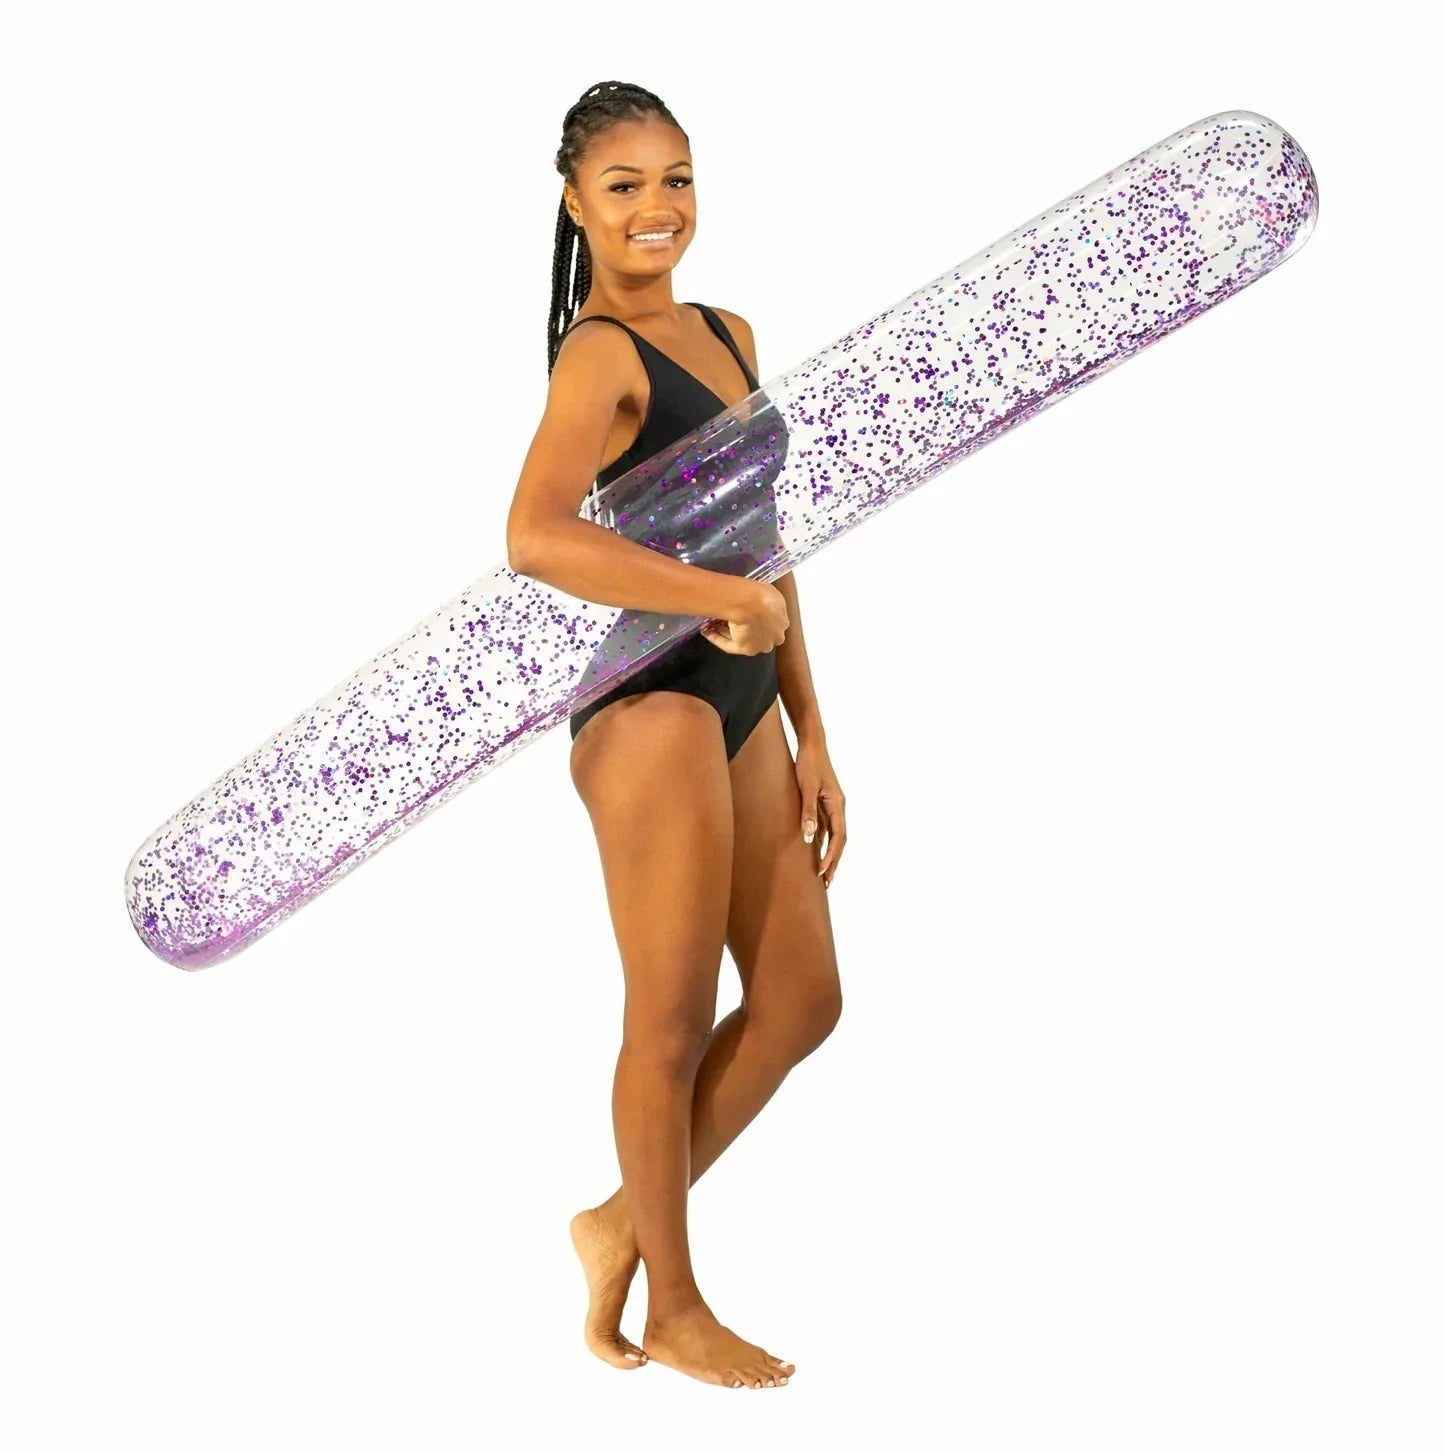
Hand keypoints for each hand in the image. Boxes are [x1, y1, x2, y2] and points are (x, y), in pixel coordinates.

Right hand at [699, 580, 788, 656]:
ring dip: (725, 632)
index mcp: (782, 621)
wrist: (752, 602)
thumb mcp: (768, 590)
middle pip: (757, 634)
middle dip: (743, 628)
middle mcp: (773, 637)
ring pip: (742, 639)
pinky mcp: (745, 649)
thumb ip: (765, 598)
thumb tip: (754, 599)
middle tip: (727, 618)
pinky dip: (716, 638)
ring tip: (711, 623)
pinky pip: (729, 645)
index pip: (770, 623)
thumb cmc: (761, 594)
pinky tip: (706, 631)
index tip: (743, 611)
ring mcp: (759, 645)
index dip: (755, 617)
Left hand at [795, 737, 846, 888]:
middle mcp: (838, 807)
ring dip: (828, 854)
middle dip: (834, 861)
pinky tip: (813, 851)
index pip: (839, 837)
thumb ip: (808, 812)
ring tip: (821, 873)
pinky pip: (824, 827)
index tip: (822, 871)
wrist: (811, 744)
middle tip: (826, 882)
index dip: (832, 856)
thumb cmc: (809, 764)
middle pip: (839, 840)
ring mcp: (831, 806)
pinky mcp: (822, 803)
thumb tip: (809, 838)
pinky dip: (821, 841)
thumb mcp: (806, 788)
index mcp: (838, 805)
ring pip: (832, 835)